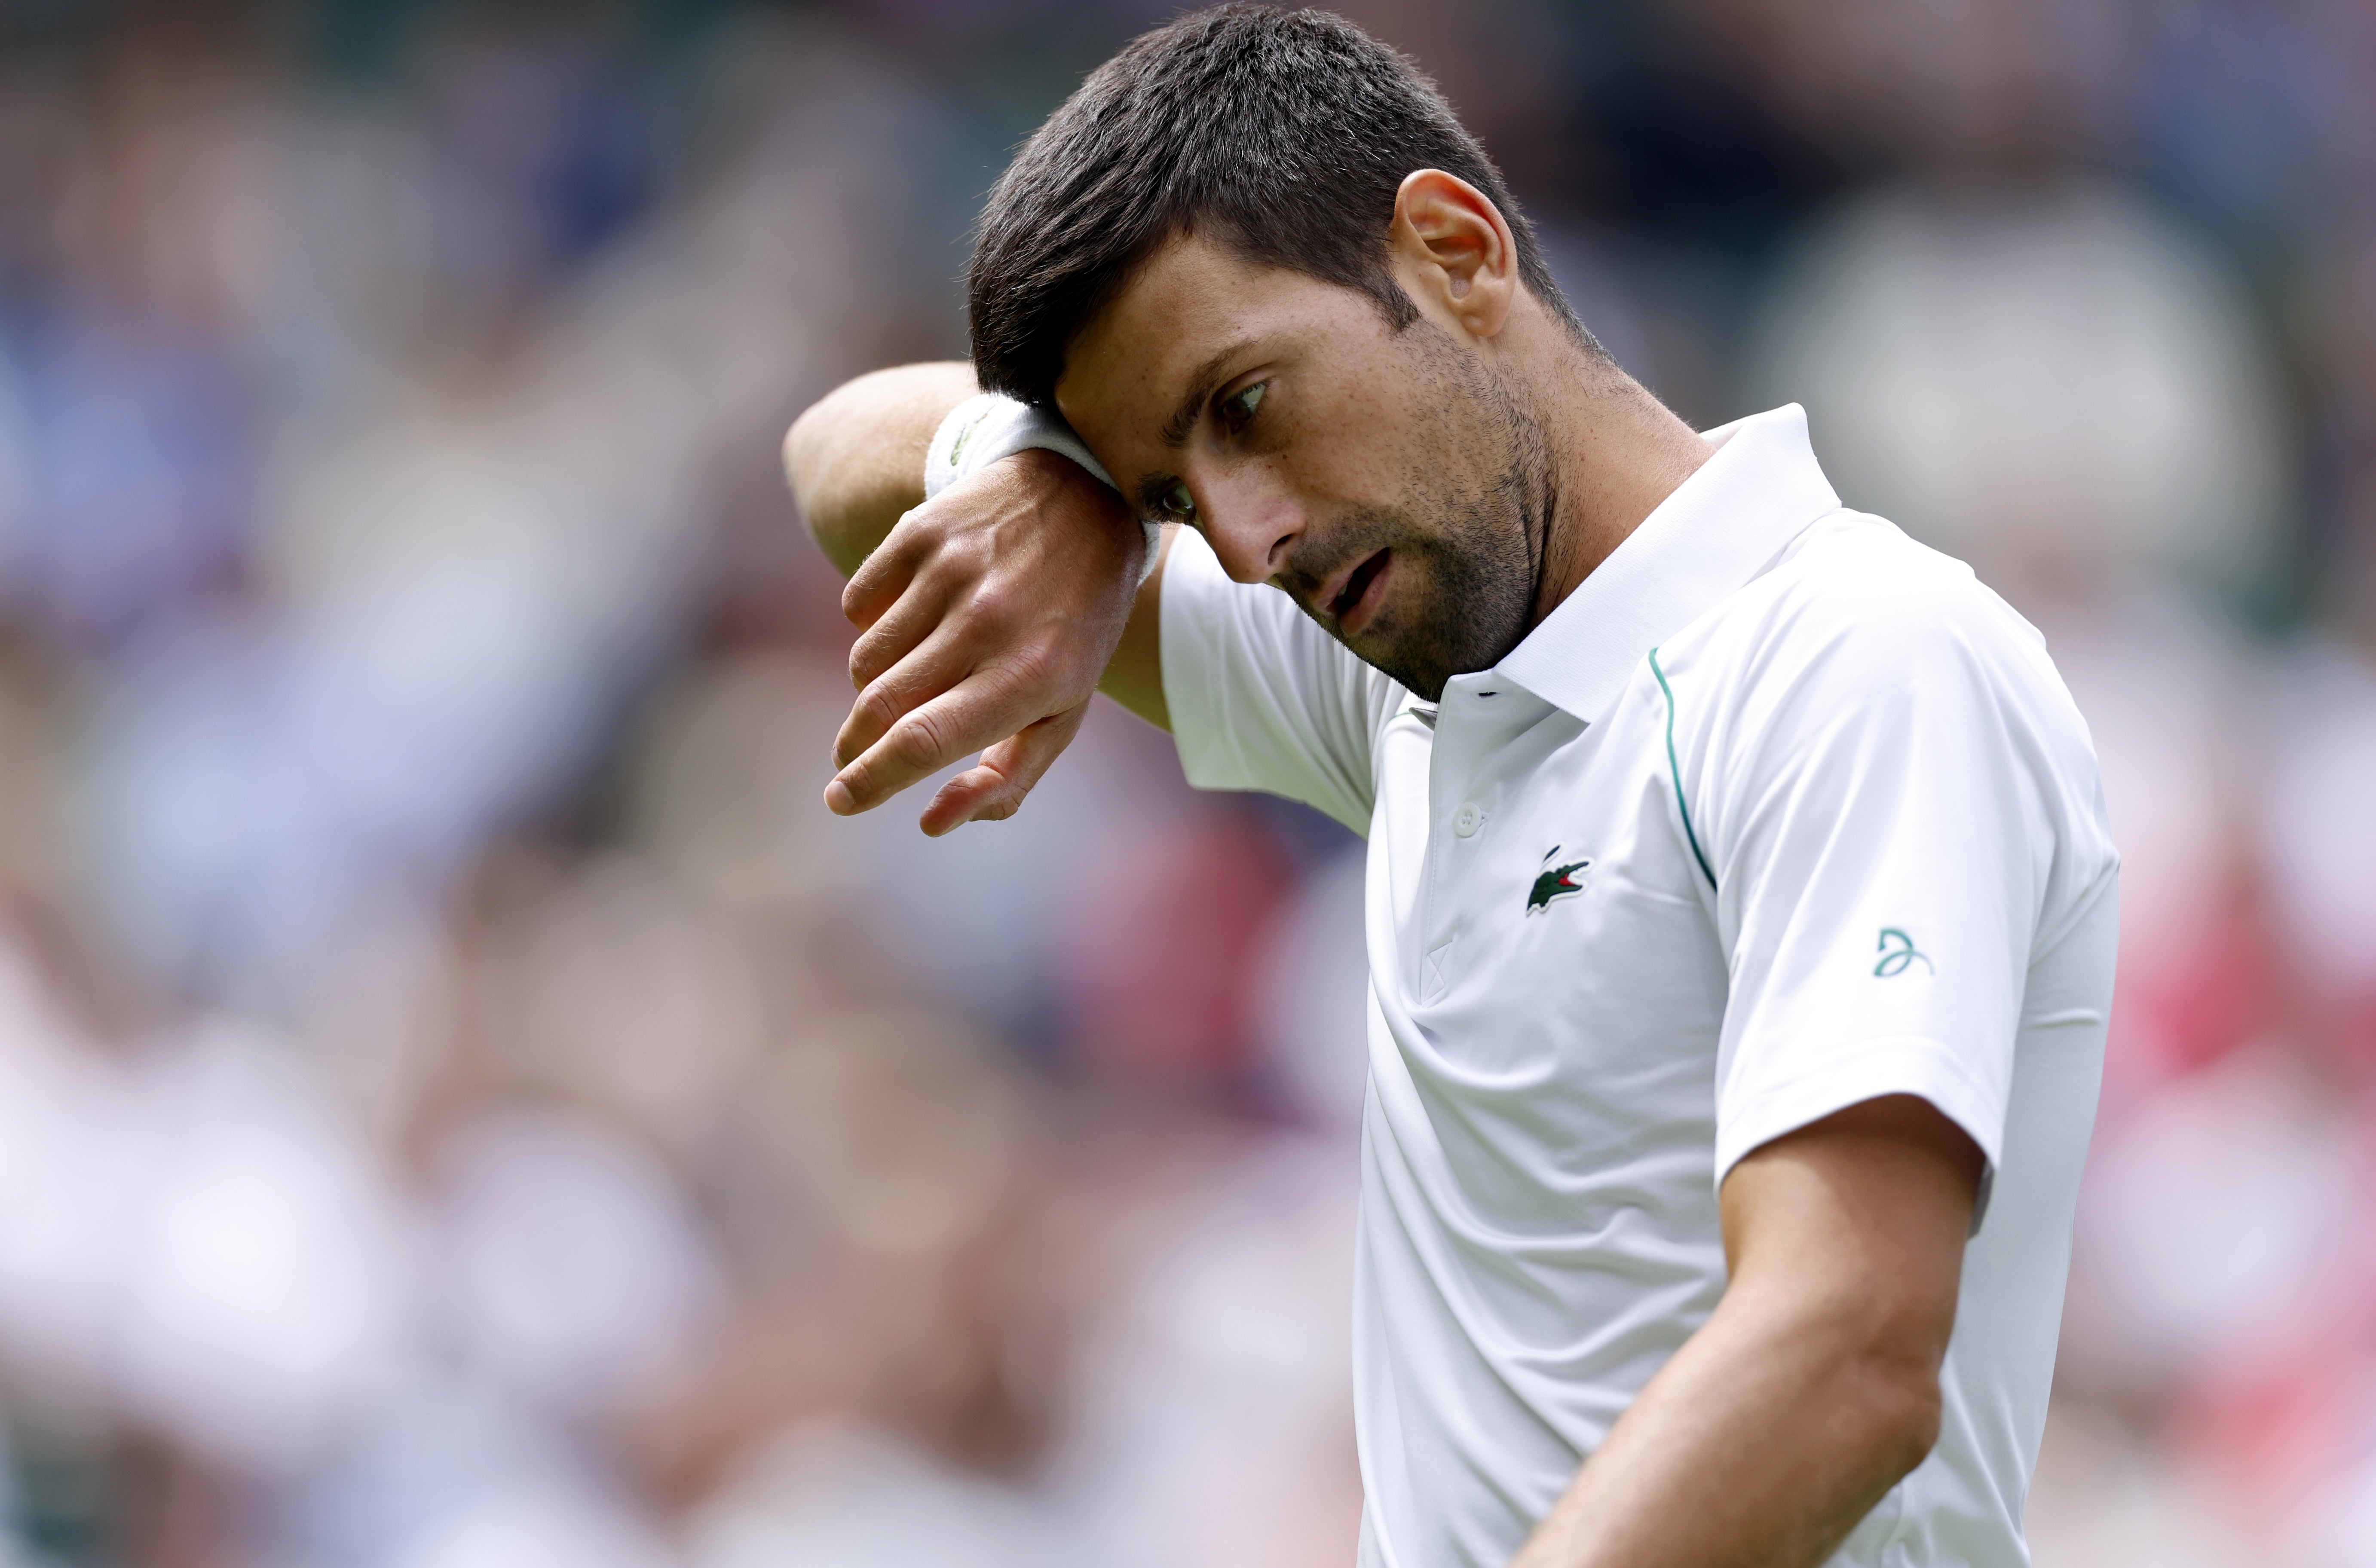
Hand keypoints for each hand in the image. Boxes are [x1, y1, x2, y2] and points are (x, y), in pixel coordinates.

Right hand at [827, 447, 1142, 834]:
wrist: (1088, 500)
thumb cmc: (1074, 628)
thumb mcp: (1065, 711)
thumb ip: (1006, 779)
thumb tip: (933, 821)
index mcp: (1029, 677)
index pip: (924, 741)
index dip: (871, 780)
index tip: (840, 801)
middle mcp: (988, 622)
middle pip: (881, 707)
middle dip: (856, 748)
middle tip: (854, 760)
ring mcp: (951, 571)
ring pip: (865, 662)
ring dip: (874, 687)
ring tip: (914, 676)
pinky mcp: (921, 533)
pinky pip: (857, 605)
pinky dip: (871, 626)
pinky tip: (912, 619)